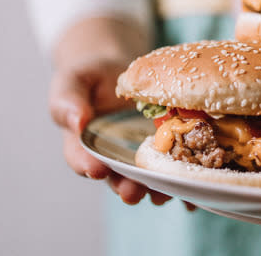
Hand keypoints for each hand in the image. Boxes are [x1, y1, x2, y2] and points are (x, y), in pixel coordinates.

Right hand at [49, 17, 183, 206]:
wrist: (119, 67)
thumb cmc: (91, 75)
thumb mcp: (74, 80)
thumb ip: (69, 101)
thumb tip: (76, 122)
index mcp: (82, 143)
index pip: (81, 159)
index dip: (87, 166)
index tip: (97, 170)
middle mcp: (110, 156)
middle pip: (116, 177)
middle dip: (125, 187)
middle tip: (132, 193)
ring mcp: (138, 155)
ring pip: (146, 178)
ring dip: (154, 189)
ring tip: (163, 194)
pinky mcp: (163, 149)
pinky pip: (171, 167)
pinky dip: (180, 178)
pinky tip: (192, 185)